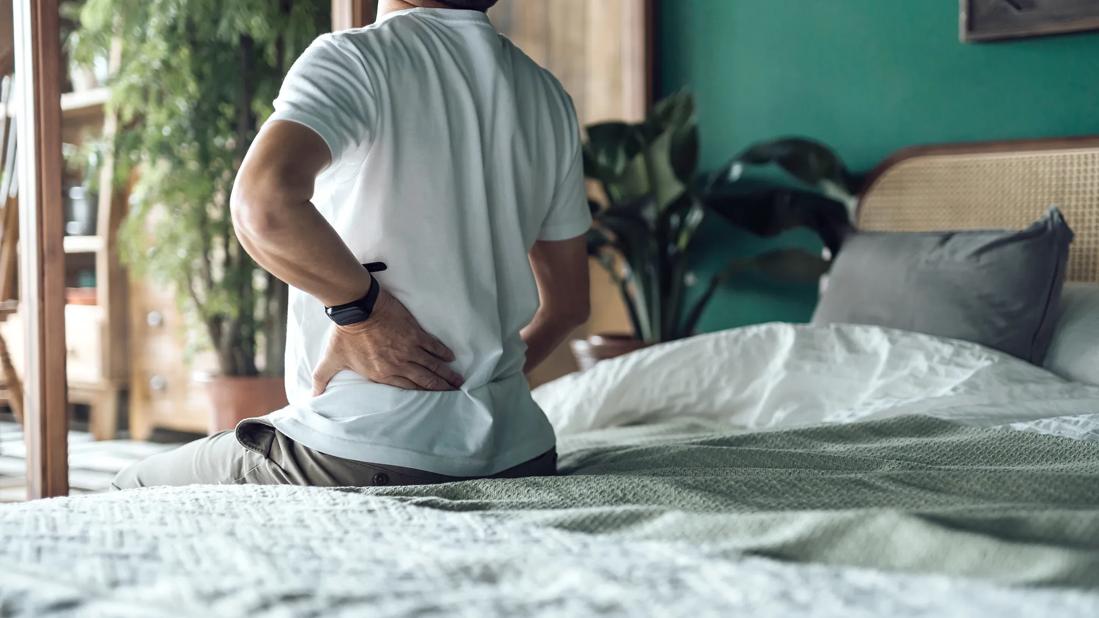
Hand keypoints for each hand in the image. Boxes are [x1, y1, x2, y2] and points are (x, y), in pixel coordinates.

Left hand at [312, 288, 463, 393]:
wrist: (357, 307)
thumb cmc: (344, 334)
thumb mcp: (331, 359)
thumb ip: (322, 378)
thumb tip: (311, 396)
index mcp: (382, 374)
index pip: (407, 388)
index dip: (422, 394)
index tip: (433, 398)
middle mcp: (398, 364)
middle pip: (424, 379)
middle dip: (440, 387)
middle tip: (453, 391)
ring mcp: (408, 349)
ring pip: (432, 365)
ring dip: (446, 373)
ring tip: (458, 380)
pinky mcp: (414, 333)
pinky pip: (432, 345)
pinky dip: (442, 352)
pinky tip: (450, 357)